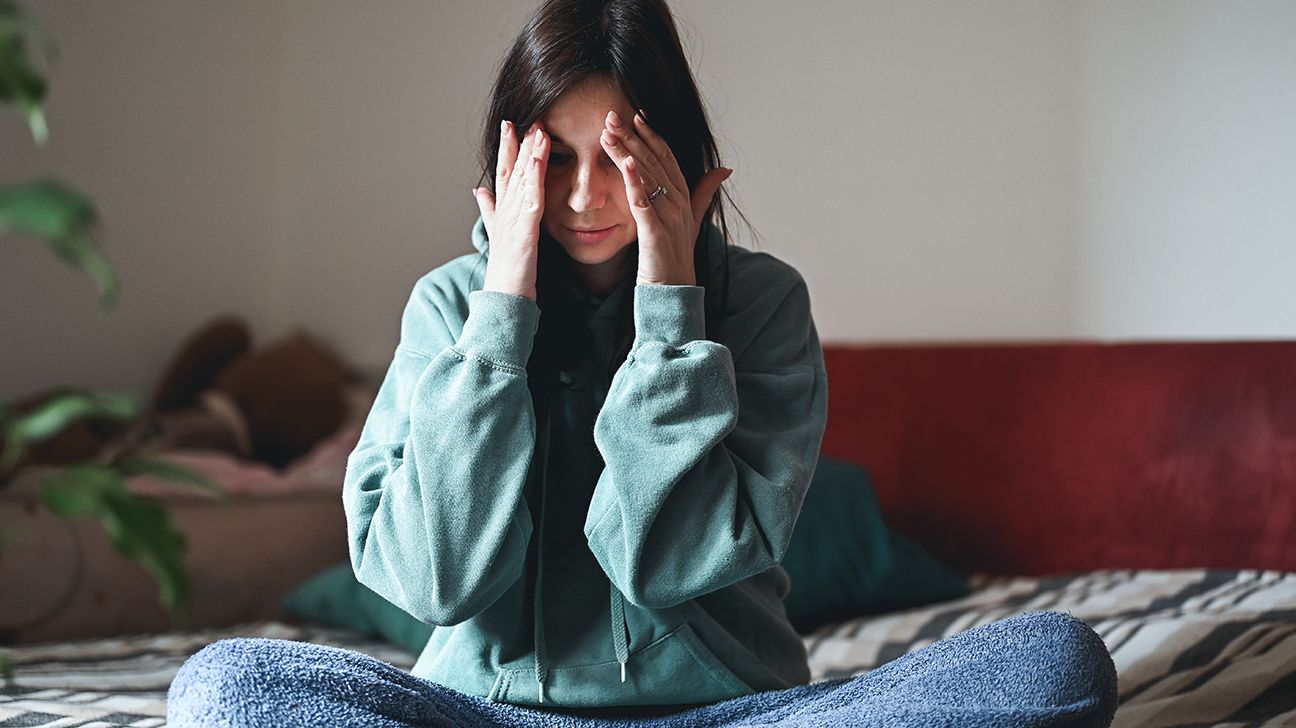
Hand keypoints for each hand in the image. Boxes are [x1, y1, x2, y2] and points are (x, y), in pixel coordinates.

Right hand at [472, 120, 549, 300]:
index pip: (504, 172)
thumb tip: (478, 190)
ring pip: (521, 179)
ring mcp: (513, 219)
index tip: (511, 125)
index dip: (507, 148)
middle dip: (517, 143)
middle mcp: (505, 210)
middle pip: (511, 170)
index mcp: (502, 210)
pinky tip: (540, 159)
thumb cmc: (506, 270)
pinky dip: (535, 176)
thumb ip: (488, 209)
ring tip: (536, 129)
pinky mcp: (525, 230)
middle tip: (523, 116)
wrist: (504, 297)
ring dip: (528, 153)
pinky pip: (532, 197)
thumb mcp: (497, 233)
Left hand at [600, 110, 732, 286]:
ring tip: (609, 132)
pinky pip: (643, 203)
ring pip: (646, 176)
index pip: (667, 158)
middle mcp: (678, 202)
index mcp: (683, 196)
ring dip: (627, 152)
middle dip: (632, 137)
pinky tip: (624, 164)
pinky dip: (633, 182)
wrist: (676, 291)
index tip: (637, 115)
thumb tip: (725, 170)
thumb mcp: (693, 220)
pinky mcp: (655, 233)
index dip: (652, 135)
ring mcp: (668, 216)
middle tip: (612, 115)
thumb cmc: (677, 256)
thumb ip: (704, 192)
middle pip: (654, 161)